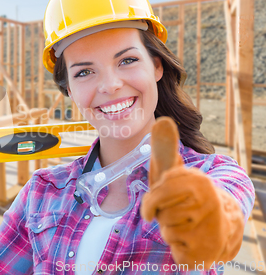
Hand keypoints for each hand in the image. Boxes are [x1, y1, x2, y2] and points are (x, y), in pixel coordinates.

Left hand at [140, 117, 243, 267]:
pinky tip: (190, 241)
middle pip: (162, 213)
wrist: (221, 227)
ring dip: (169, 230)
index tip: (154, 202)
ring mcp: (211, 229)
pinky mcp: (208, 252)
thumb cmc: (187, 197)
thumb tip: (162, 121)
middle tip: (173, 212)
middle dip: (161, 214)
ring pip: (167, 231)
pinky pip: (175, 250)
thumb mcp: (175, 173)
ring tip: (184, 225)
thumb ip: (165, 150)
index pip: (160, 193)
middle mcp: (210, 203)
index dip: (153, 200)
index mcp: (199, 182)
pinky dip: (177, 247)